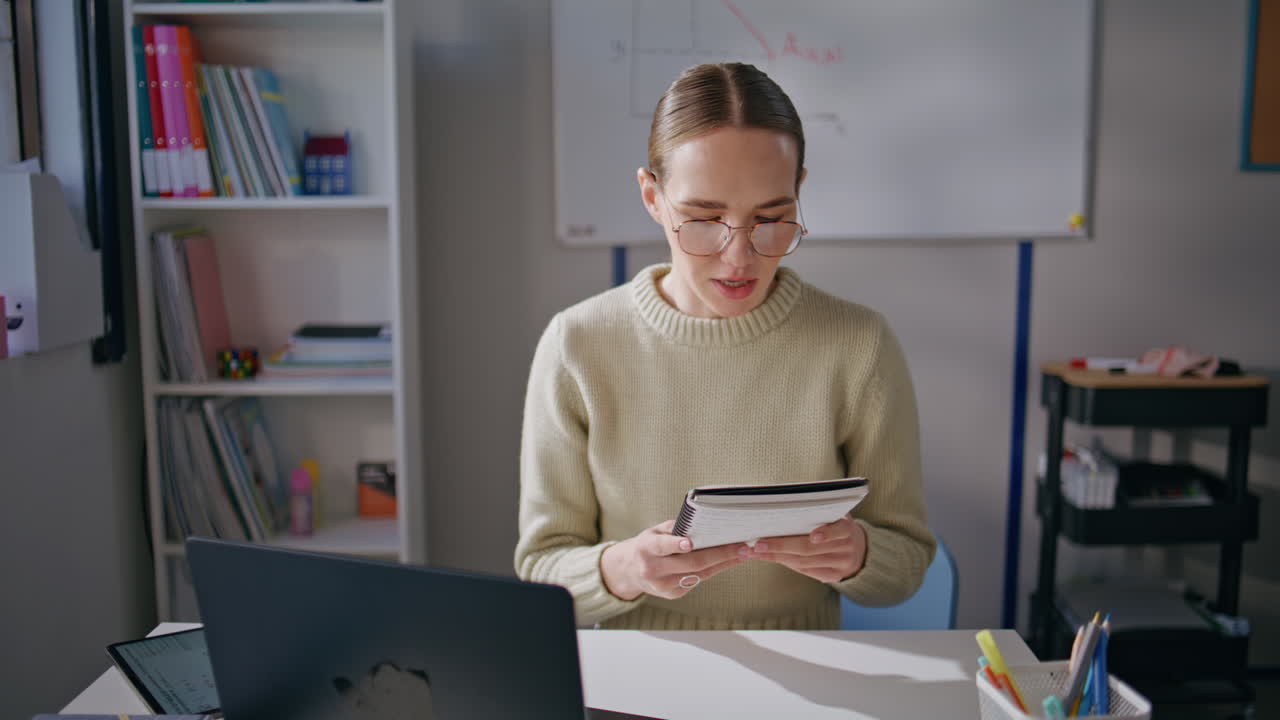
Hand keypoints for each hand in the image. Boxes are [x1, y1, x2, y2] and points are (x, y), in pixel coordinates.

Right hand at [601, 520, 748, 600]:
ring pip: (699, 573)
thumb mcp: (655, 532)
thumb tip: (705, 524)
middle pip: (690, 563)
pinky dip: (715, 569)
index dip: (676, 544)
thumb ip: (675, 529)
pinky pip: (699, 580)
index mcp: (646, 549)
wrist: (632, 571)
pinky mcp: (673, 594)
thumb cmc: (649, 546)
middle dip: (719, 553)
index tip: (690, 543)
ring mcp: (663, 585)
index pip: (662, 546)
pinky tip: (729, 561)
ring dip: (724, 563)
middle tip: (741, 546)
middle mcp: (653, 569)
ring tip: (743, 552)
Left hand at [746, 515, 866, 583]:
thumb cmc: (836, 524)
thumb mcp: (835, 514)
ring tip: (755, 552)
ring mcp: (840, 565)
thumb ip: (819, 511)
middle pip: (810, 549)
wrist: (858, 549)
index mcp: (848, 529)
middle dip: (781, 546)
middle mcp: (846, 548)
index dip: (827, 533)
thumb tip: (782, 507)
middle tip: (758, 544)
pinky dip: (785, 562)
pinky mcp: (832, 577)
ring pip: (803, 562)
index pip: (838, 530)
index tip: (813, 535)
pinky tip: (769, 557)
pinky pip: (805, 570)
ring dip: (777, 556)